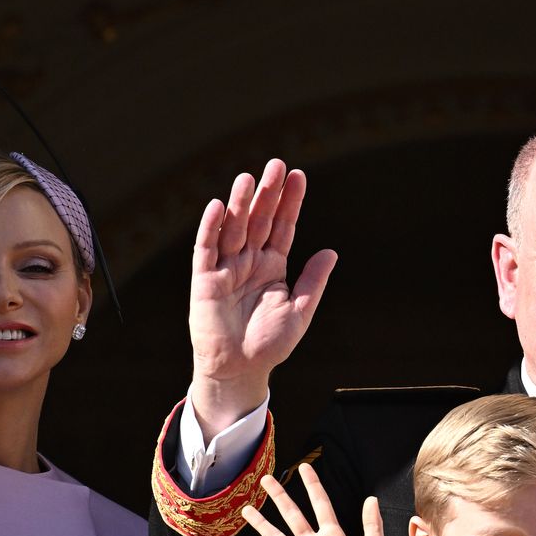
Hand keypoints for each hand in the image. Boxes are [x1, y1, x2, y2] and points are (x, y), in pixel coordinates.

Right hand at [187, 159, 336, 433]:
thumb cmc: (269, 344)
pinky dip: (212, 227)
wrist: (240, 370)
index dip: (290, 202)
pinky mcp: (205, 280)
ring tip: (249, 177)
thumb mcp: (299, 311)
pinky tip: (220, 206)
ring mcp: (226, 268)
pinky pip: (207, 248)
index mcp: (272, 266)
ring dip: (240, 203)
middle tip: (276, 164)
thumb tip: (331, 252)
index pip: (282, 226)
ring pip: (234, 228)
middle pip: (259, 220)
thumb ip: (313, 281)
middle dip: (268, 193)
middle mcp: (249, 261)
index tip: (298, 176)